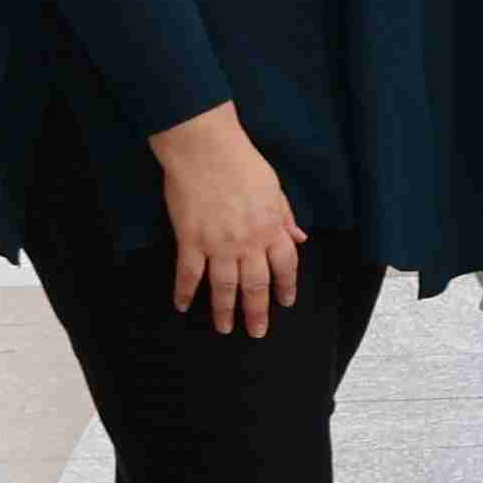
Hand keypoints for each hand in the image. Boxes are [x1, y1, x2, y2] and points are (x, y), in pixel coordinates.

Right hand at [145, 103, 306, 337]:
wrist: (207, 151)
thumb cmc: (243, 164)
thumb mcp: (275, 189)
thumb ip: (285, 217)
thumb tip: (300, 238)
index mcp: (272, 229)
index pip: (285, 267)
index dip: (286, 287)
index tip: (285, 303)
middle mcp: (248, 243)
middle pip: (256, 285)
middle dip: (257, 311)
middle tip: (257, 331)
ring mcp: (218, 244)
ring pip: (224, 287)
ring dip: (225, 310)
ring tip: (224, 328)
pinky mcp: (190, 240)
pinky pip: (188, 274)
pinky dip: (185, 292)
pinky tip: (182, 307)